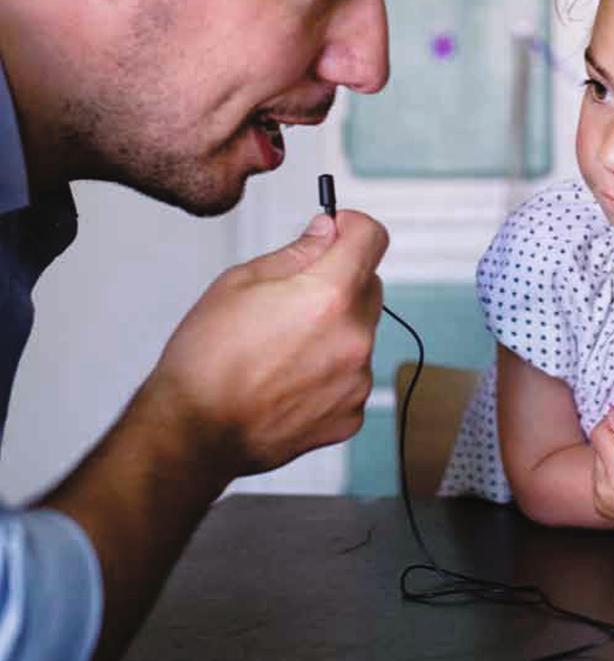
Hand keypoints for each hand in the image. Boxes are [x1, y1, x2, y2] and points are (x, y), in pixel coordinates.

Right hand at [146, 209, 386, 477]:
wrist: (194, 433)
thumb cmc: (206, 360)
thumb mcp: (241, 281)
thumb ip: (297, 252)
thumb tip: (326, 231)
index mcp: (328, 296)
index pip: (373, 237)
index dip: (352, 227)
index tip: (337, 232)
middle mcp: (353, 337)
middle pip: (369, 286)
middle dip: (340, 281)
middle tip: (293, 298)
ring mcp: (356, 379)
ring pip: (360, 333)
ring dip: (335, 329)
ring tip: (283, 347)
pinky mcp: (351, 413)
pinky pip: (352, 375)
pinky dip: (330, 371)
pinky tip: (289, 378)